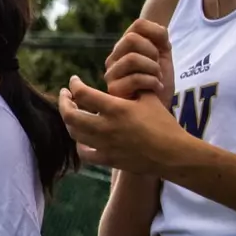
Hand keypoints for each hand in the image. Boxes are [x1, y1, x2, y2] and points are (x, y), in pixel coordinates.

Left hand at [59, 74, 188, 174]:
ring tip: (72, 112)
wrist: (172, 154)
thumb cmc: (163, 124)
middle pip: (70, 116)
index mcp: (116, 109)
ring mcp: (104, 145)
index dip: (74, 85)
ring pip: (74, 133)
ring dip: (69, 121)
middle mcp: (105, 127)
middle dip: (63, 103)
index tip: (73, 81)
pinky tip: (81, 138)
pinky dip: (79, 144)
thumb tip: (125, 76)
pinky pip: (84, 153)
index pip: (83, 94)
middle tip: (65, 95)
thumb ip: (134, 86)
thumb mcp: (150, 99)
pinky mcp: (107, 159)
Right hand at [103, 18, 175, 107]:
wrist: (162, 105)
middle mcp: (113, 59)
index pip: (138, 25)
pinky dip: (152, 82)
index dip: (156, 35)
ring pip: (131, 58)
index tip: (160, 51)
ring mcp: (111, 75)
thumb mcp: (163, 52)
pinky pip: (134, 78)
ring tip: (155, 78)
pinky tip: (155, 88)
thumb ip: (159, 35)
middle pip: (132, 39)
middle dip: (152, 52)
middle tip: (157, 67)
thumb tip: (151, 29)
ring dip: (152, 69)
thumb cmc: (160, 80)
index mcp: (123, 47)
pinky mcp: (114, 90)